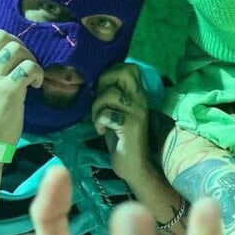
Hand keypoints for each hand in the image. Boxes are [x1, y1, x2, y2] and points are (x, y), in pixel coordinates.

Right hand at [0, 29, 43, 144]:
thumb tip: (7, 49)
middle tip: (25, 63)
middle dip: (20, 46)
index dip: (5, 39)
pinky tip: (35, 85)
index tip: (13, 55)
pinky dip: (38, 73)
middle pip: (3, 36)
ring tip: (30, 76)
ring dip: (31, 59)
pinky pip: (29, 67)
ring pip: (17, 48)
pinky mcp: (8, 90)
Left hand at [92, 63, 151, 180]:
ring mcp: (137, 113)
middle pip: (123, 71)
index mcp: (137, 95)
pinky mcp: (132, 127)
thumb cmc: (121, 140)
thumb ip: (110, 97)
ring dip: (96, 107)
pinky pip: (107, 114)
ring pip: (110, 94)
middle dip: (104, 81)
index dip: (111, 72)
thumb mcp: (116, 113)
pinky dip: (99, 122)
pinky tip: (102, 132)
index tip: (102, 90)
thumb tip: (93, 81)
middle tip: (99, 101)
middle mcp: (141, 100)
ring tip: (98, 121)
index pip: (129, 67)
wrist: (135, 166)